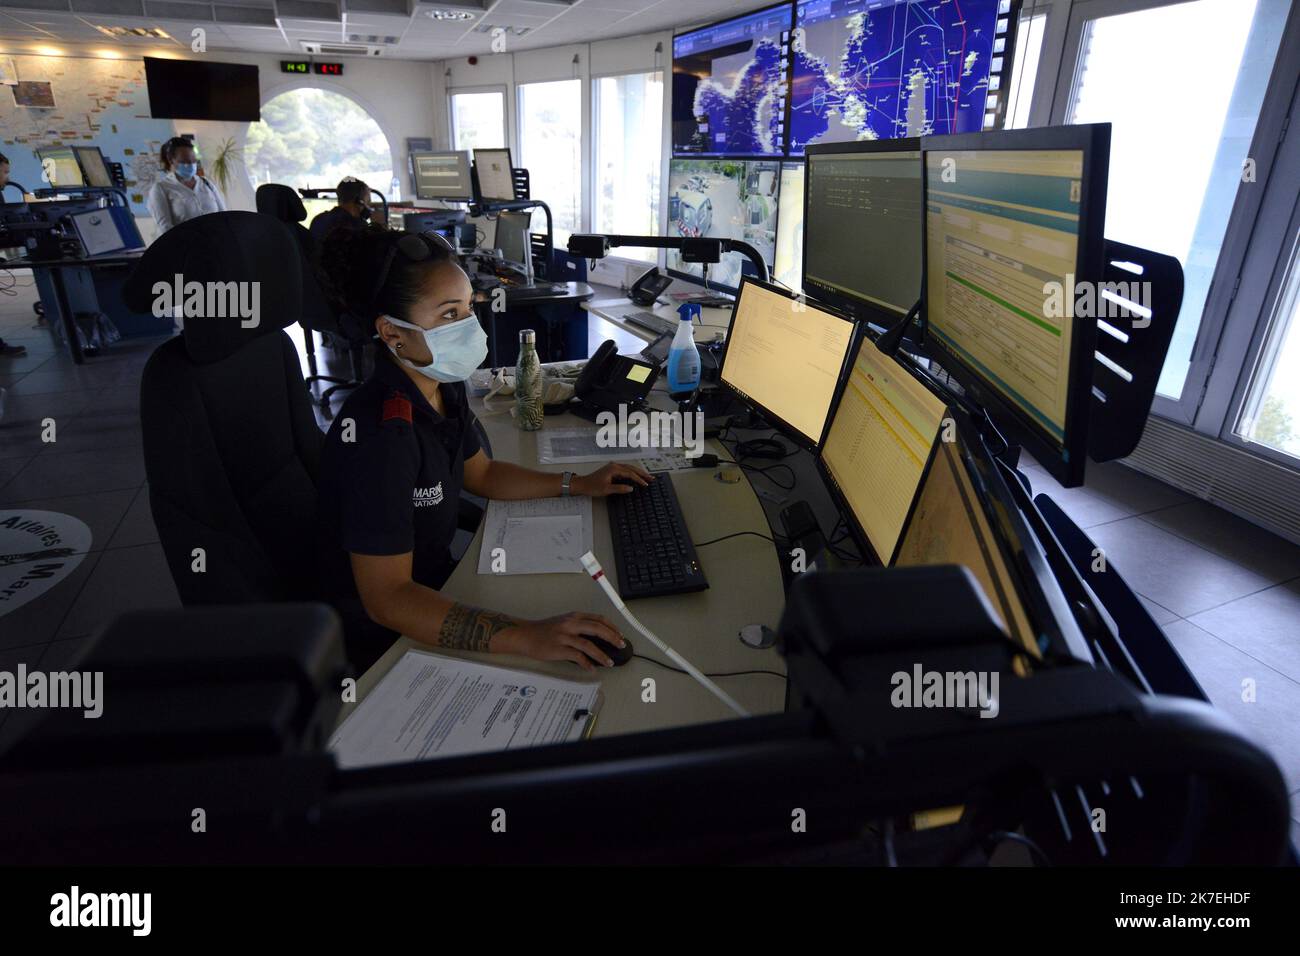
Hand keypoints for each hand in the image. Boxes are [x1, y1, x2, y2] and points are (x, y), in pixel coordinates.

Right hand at [501, 612, 625, 670]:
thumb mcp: (563, 622)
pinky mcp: (559, 649)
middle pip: (597, 629)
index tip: (620, 635)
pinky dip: (587, 663)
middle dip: (612, 638)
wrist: (525, 635)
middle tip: (621, 646)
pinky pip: (577, 656)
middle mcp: (571, 624)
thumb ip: (579, 626)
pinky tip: (591, 668)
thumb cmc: (544, 630)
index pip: (598, 619)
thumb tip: (597, 638)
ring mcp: (564, 636)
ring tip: (609, 662)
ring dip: (601, 655)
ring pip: (589, 644)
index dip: (612, 627)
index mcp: (574, 616)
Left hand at [573, 463, 652, 496]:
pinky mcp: (612, 469)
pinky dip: (632, 472)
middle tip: (651, 478)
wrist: (582, 484)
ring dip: (638, 472)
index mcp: (614, 469)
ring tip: (647, 477)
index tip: (646, 484)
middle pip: (632, 468)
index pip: (630, 474)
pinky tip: (636, 476)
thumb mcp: (607, 489)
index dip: (639, 479)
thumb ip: (620, 488)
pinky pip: (625, 470)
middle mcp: (614, 465)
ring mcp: (613, 467)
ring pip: (629, 468)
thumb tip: (631, 488)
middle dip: (642, 473)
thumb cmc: (592, 486)